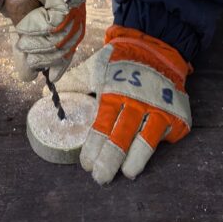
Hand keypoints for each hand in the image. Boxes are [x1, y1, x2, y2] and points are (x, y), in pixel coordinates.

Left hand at [56, 24, 191, 183]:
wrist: (156, 44)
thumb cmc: (120, 61)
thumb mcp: (95, 68)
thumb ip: (73, 83)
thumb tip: (46, 96)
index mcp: (114, 93)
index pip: (101, 126)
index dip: (93, 147)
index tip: (86, 164)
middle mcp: (137, 103)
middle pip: (121, 138)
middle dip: (109, 160)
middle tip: (100, 177)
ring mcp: (159, 110)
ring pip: (146, 141)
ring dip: (135, 160)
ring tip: (126, 173)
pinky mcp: (176, 114)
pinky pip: (167, 135)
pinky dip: (158, 147)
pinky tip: (148, 158)